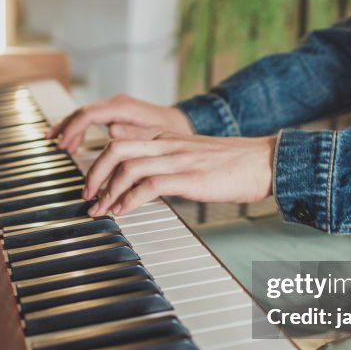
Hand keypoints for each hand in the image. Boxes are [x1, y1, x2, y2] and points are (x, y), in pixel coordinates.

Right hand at [46, 93, 193, 152]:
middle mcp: (118, 103)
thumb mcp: (157, 136)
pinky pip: (92, 118)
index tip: (64, 145)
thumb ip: (135, 134)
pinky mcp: (117, 113)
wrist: (184, 123)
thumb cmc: (174, 132)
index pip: (89, 114)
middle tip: (53, 143)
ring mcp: (116, 107)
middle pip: (82, 112)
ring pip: (85, 114)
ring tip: (60, 145)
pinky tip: (74, 142)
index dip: (73, 129)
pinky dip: (80, 129)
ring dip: (71, 128)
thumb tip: (111, 131)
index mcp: (124, 107)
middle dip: (66, 128)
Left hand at [85, 133, 277, 216]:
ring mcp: (177, 159)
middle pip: (115, 148)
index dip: (99, 162)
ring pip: (127, 166)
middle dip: (94, 172)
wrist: (263, 162)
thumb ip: (166, 161)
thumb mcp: (192, 156)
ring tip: (100, 209)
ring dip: (107, 190)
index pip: (121, 140)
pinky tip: (123, 211)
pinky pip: (149, 185)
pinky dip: (129, 200)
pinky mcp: (188, 177)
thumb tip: (144, 177)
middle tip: (87, 195)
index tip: (92, 185)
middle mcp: (167, 144)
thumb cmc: (232, 165)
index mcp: (166, 138)